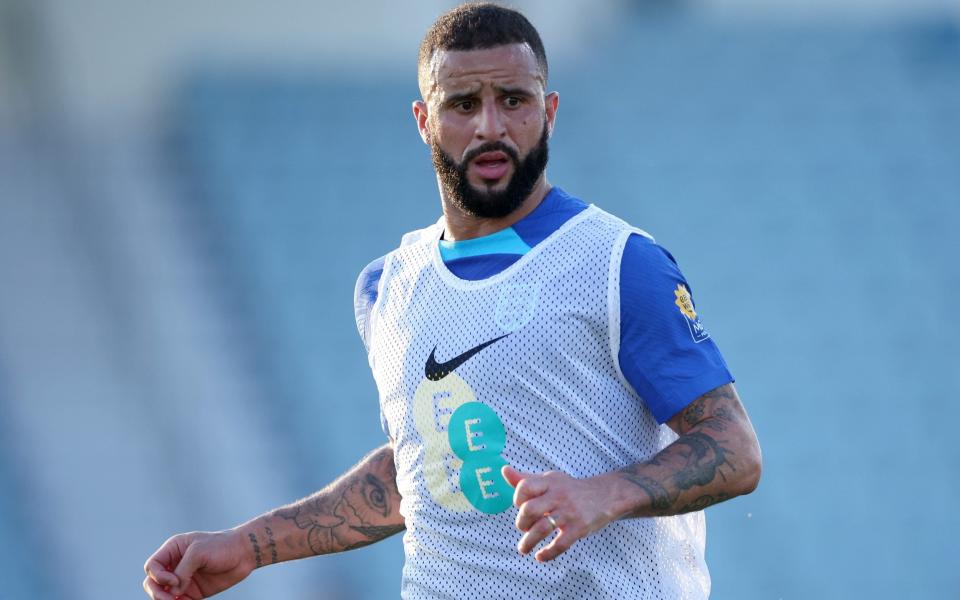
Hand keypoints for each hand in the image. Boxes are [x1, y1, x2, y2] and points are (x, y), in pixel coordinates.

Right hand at [143, 529, 254, 599]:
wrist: (245, 554)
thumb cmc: (222, 546)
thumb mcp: (199, 552)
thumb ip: (182, 571)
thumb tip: (173, 591)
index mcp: (173, 549)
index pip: (152, 566)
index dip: (158, 576)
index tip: (175, 581)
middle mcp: (175, 564)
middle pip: (152, 582)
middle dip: (157, 592)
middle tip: (170, 599)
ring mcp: (183, 579)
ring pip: (163, 594)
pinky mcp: (193, 592)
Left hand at [502, 466, 619, 562]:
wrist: (605, 495)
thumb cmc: (570, 489)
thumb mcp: (549, 480)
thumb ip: (525, 478)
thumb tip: (503, 470)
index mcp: (549, 482)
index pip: (525, 487)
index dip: (517, 499)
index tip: (520, 506)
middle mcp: (558, 496)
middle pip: (529, 509)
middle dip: (521, 523)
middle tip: (523, 527)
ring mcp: (569, 512)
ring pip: (541, 529)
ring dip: (528, 542)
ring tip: (523, 549)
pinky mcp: (579, 528)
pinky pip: (560, 544)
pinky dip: (547, 553)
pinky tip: (540, 556)